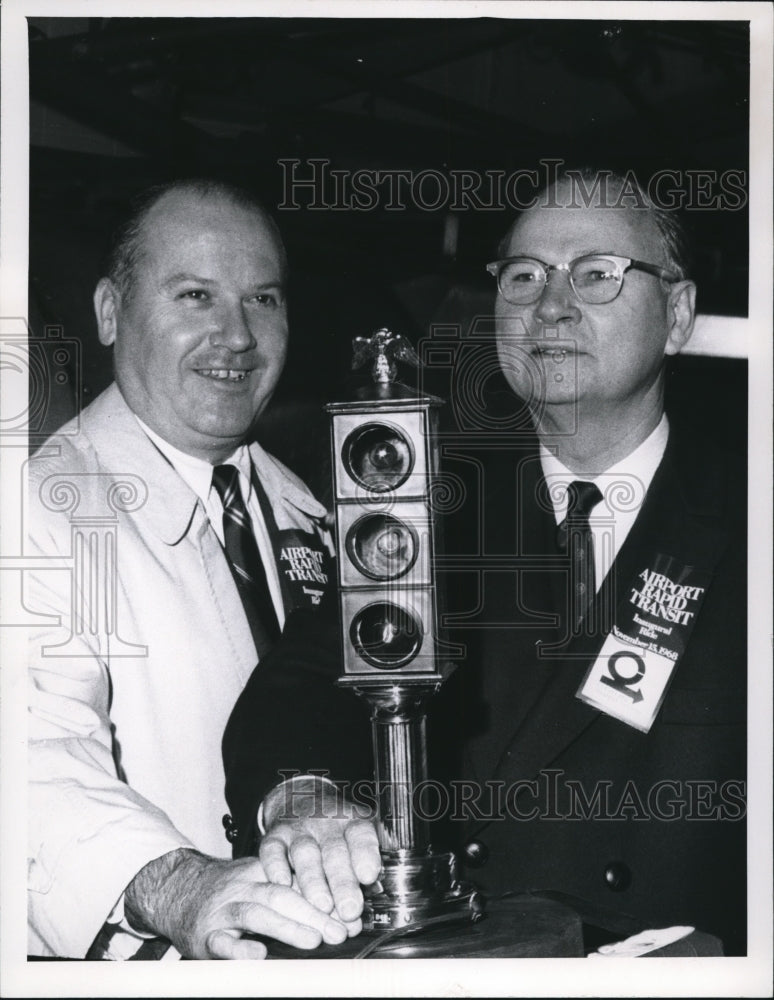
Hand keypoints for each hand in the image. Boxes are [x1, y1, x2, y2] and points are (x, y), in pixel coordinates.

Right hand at [125, 849, 348, 958]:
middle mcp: (242, 887)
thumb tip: (337, 904)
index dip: (324, 890)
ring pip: (256, 913)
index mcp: (260, 870)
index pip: (295, 875)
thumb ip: (289, 885)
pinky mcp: (205, 935)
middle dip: (314, 912)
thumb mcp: (256, 876)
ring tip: (314, 940)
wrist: (174, 888)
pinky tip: (259, 955)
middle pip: (280, 893)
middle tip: (340, 928)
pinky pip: (222, 941)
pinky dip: (240, 949)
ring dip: (287, 927)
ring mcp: (223, 910)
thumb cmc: (226, 889)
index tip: (349, 908)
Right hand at [258, 777, 381, 927]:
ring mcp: (298, 829)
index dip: (365, 853)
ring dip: (313, 880)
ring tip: (322, 906)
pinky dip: (275, 866)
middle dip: (342, 881)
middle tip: (349, 910)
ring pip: (305, 852)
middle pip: (334, 850)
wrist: (302, 803)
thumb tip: (377, 898)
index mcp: (352, 822)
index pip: (361, 833)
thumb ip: (367, 865)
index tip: (369, 875)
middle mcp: (326, 823)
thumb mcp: (358, 840)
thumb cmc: (337, 834)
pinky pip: (272, 850)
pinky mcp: (274, 836)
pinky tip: (281, 883)